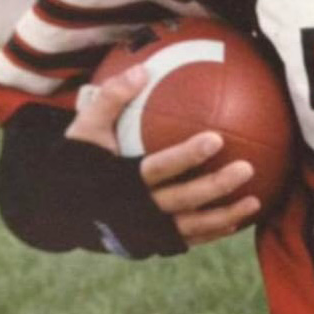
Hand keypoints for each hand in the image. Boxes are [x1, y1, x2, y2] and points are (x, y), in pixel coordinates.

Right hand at [66, 66, 260, 247]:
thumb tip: (142, 69)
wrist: (58, 206)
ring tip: (255, 200)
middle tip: (246, 168)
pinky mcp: (151, 243)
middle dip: (215, 186)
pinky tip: (236, 221)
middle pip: (182, 199)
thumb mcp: (85, 127)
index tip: (217, 138)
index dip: (187, 156)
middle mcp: (135, 209)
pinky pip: (186, 240)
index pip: (159, 168)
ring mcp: (145, 230)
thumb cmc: (76, 159)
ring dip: (224, 215)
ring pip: (190, 226)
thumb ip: (112, 98)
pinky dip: (211, 232)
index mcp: (119, 181)